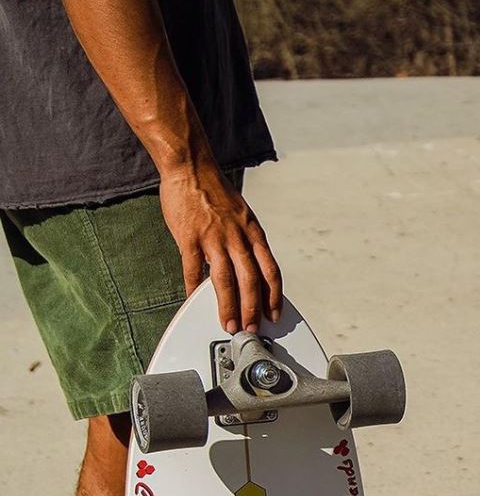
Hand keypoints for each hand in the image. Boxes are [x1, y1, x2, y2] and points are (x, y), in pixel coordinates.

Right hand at [159, 162, 281, 333]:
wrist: (191, 167)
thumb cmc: (216, 192)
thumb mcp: (243, 216)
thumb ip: (247, 242)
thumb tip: (252, 270)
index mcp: (253, 233)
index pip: (271, 270)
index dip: (274, 296)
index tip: (274, 314)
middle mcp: (238, 237)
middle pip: (251, 280)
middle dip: (253, 308)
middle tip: (252, 328)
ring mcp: (214, 238)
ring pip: (225, 279)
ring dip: (229, 305)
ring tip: (229, 323)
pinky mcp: (190, 237)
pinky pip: (193, 268)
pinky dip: (193, 288)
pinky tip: (193, 300)